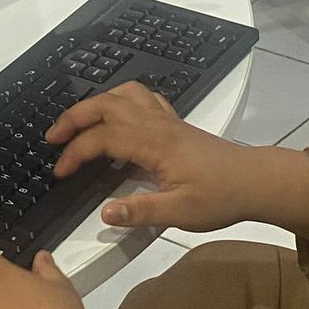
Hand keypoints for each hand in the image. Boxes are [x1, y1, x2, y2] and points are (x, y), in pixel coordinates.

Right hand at [46, 81, 259, 233]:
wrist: (256, 181)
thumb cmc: (221, 197)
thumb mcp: (181, 213)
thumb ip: (140, 212)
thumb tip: (104, 213)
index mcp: (154, 143)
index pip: (102, 139)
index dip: (75, 153)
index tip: (60, 173)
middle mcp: (157, 124)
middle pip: (106, 105)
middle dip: (74, 117)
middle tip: (52, 136)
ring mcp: (167, 120)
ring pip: (123, 94)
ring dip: (96, 104)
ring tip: (78, 123)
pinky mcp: (175, 124)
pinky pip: (142, 99)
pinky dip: (121, 101)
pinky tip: (116, 117)